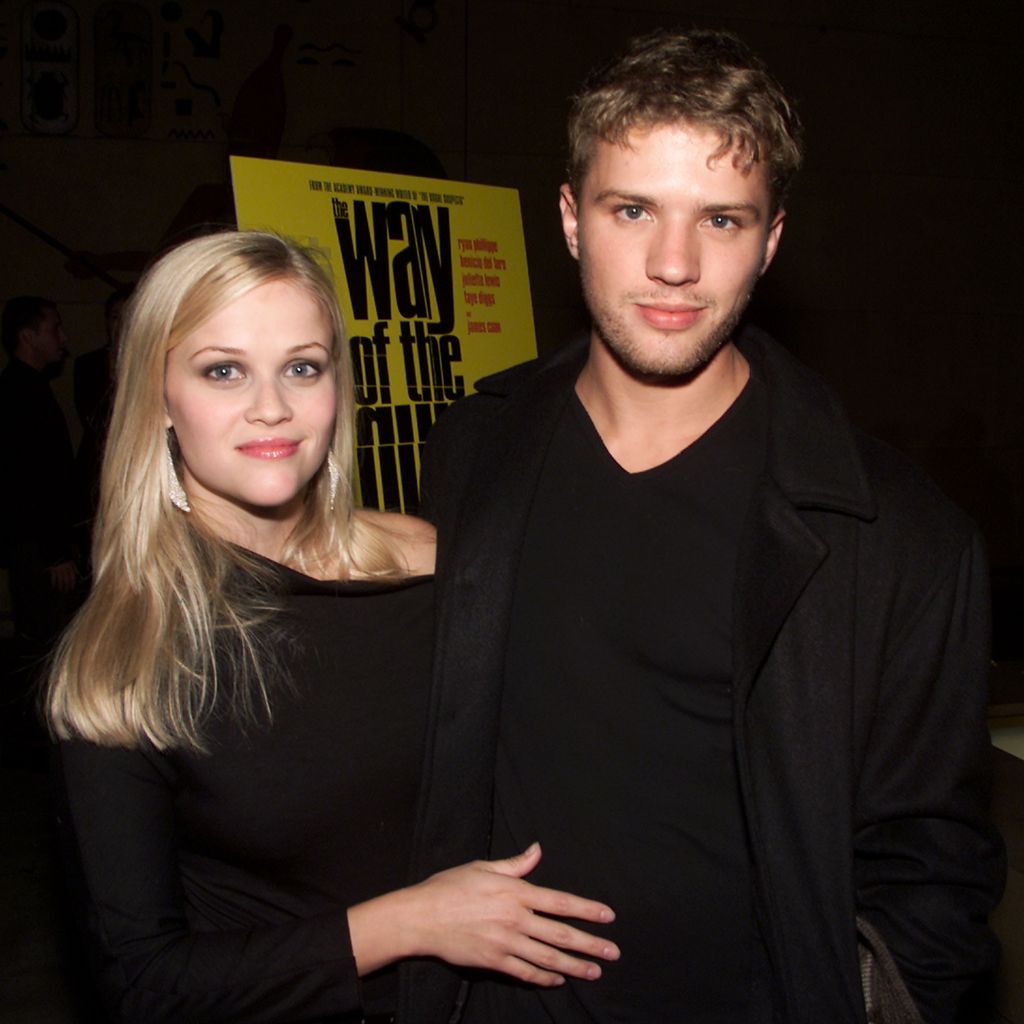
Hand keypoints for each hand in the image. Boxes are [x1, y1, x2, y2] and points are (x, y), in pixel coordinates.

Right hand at [47, 560, 77, 593]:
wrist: (54, 555)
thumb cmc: (63, 560)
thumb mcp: (70, 562)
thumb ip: (74, 568)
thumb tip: (78, 574)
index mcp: (70, 567)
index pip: (72, 577)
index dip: (72, 584)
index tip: (71, 589)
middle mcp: (65, 568)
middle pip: (66, 580)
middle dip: (66, 586)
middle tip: (65, 592)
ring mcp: (58, 569)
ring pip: (60, 579)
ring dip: (60, 586)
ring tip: (60, 590)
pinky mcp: (52, 569)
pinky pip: (53, 577)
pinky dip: (53, 582)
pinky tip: (53, 586)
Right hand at [348, 842, 618, 985]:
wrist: (421, 916)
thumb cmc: (450, 886)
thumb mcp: (483, 867)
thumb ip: (515, 864)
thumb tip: (537, 850)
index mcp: (515, 892)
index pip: (560, 902)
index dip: (587, 910)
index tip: (608, 917)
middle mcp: (515, 919)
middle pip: (561, 934)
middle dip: (590, 945)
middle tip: (613, 953)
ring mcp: (505, 943)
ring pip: (548, 958)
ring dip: (574, 966)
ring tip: (594, 972)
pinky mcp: (493, 962)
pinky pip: (525, 972)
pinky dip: (544, 977)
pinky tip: (558, 979)